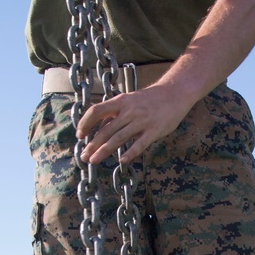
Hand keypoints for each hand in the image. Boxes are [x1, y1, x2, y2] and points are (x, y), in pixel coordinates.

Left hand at [77, 83, 191, 164]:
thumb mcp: (129, 100)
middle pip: (106, 130)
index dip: (85, 123)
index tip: (79, 135)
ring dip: (104, 151)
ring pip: (119, 138)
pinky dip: (130, 153)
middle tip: (83, 156)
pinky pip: (140, 144)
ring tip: (94, 161)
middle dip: (92, 145)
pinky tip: (121, 161)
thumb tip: (99, 129)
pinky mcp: (154, 130)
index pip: (96, 111)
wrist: (174, 93)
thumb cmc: (149, 99)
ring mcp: (142, 121)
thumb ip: (115, 114)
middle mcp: (129, 111)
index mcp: (121, 102)